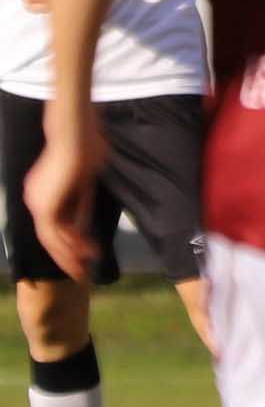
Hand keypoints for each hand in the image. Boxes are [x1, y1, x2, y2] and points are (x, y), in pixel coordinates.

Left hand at [27, 102, 106, 281]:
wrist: (75, 134)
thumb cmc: (85, 145)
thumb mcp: (86, 174)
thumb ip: (82, 194)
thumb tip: (85, 205)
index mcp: (43, 190)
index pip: (54, 221)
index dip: (69, 238)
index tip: (85, 249)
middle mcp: (36, 198)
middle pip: (49, 235)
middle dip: (66, 255)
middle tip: (80, 271)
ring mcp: (38, 202)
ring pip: (51, 238)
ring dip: (69, 255)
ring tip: (84, 270)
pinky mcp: (45, 206)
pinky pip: (56, 234)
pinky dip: (70, 246)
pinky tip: (86, 254)